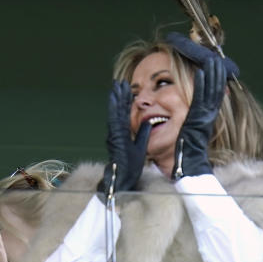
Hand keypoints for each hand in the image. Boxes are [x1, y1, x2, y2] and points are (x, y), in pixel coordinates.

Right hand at [98, 80, 151, 198]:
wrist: (122, 178)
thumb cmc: (129, 167)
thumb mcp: (141, 146)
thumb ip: (143, 134)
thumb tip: (148, 122)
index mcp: (122, 134)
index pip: (124, 114)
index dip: (125, 102)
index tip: (127, 90)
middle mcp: (116, 132)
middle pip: (118, 110)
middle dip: (119, 96)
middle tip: (120, 82)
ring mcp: (114, 134)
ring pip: (115, 112)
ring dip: (116, 98)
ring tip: (117, 86)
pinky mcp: (114, 137)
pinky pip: (114, 119)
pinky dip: (114, 108)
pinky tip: (115, 99)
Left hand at [173, 54, 226, 178]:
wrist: (188, 166)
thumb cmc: (183, 154)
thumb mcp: (183, 134)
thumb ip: (184, 124)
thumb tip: (174, 118)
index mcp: (202, 119)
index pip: (209, 97)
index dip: (213, 83)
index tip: (213, 70)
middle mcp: (205, 117)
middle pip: (213, 91)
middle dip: (215, 75)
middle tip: (216, 59)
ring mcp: (203, 118)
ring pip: (211, 92)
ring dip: (212, 76)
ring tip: (213, 61)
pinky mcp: (199, 120)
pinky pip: (201, 100)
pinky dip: (203, 86)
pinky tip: (202, 73)